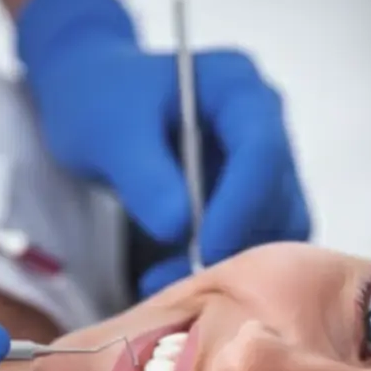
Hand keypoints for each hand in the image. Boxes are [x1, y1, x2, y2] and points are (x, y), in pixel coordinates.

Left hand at [17, 0, 311, 296]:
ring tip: (170, 281)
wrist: (90, 100)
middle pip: (280, 196)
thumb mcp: (109, 133)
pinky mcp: (247, 198)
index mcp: (238, 90)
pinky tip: (174, 277)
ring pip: (275, 228)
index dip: (241, 204)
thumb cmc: (99, 99)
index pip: (262, 150)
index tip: (207, 250)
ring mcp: (259, 163)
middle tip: (185, 281)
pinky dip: (223, 266)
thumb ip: (144, 176)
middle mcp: (263, 124)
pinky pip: (253, 242)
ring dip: (232, 263)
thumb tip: (177, 227)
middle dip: (238, 244)